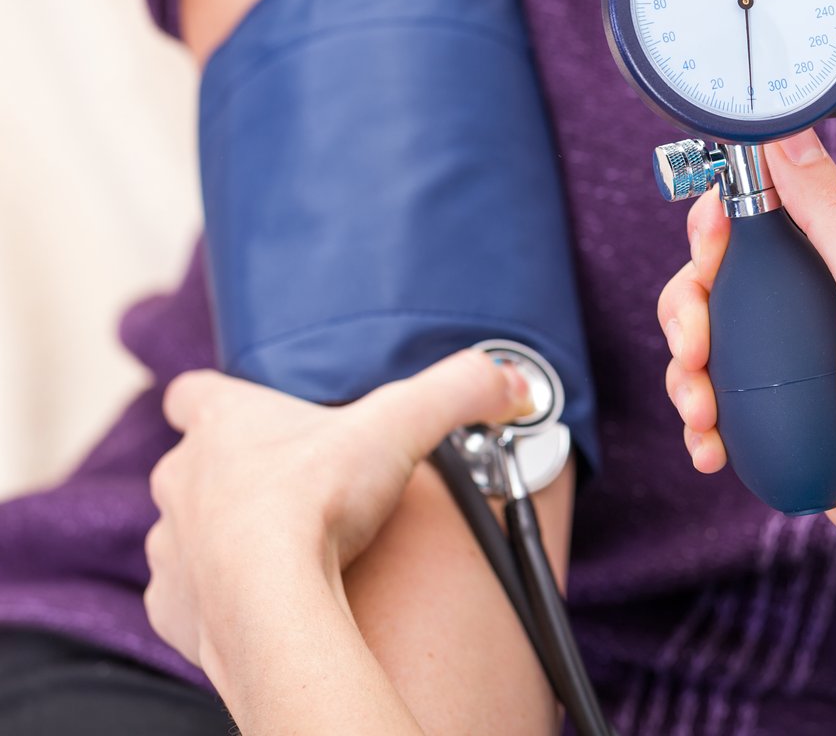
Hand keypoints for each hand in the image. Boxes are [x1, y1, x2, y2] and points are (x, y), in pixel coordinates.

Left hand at [144, 350, 533, 669]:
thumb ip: (461, 390)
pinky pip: (191, 595)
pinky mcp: (173, 606)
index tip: (254, 414)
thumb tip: (514, 380)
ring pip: (191, 531)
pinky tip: (267, 599)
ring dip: (227, 538)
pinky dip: (222, 597)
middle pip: (198, 464)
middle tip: (300, 490)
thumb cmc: (315, 502)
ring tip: (285, 551)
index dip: (221, 400)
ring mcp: (170, 545)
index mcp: (224, 424)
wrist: (268, 603)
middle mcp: (183, 478)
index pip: (195, 392)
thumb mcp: (402, 424)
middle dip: (240, 475)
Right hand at [657, 129, 835, 595]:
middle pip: (727, 273)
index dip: (721, 223)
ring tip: (702, 413)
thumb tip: (787, 135)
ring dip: (689, 372)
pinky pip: (727, 395)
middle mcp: (835, 293)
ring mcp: (810, 353)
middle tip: (697, 348)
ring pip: (717, 336)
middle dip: (692, 309)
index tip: (708, 257)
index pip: (772, 201)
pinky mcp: (792, 405)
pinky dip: (705, 420)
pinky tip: (711, 446)